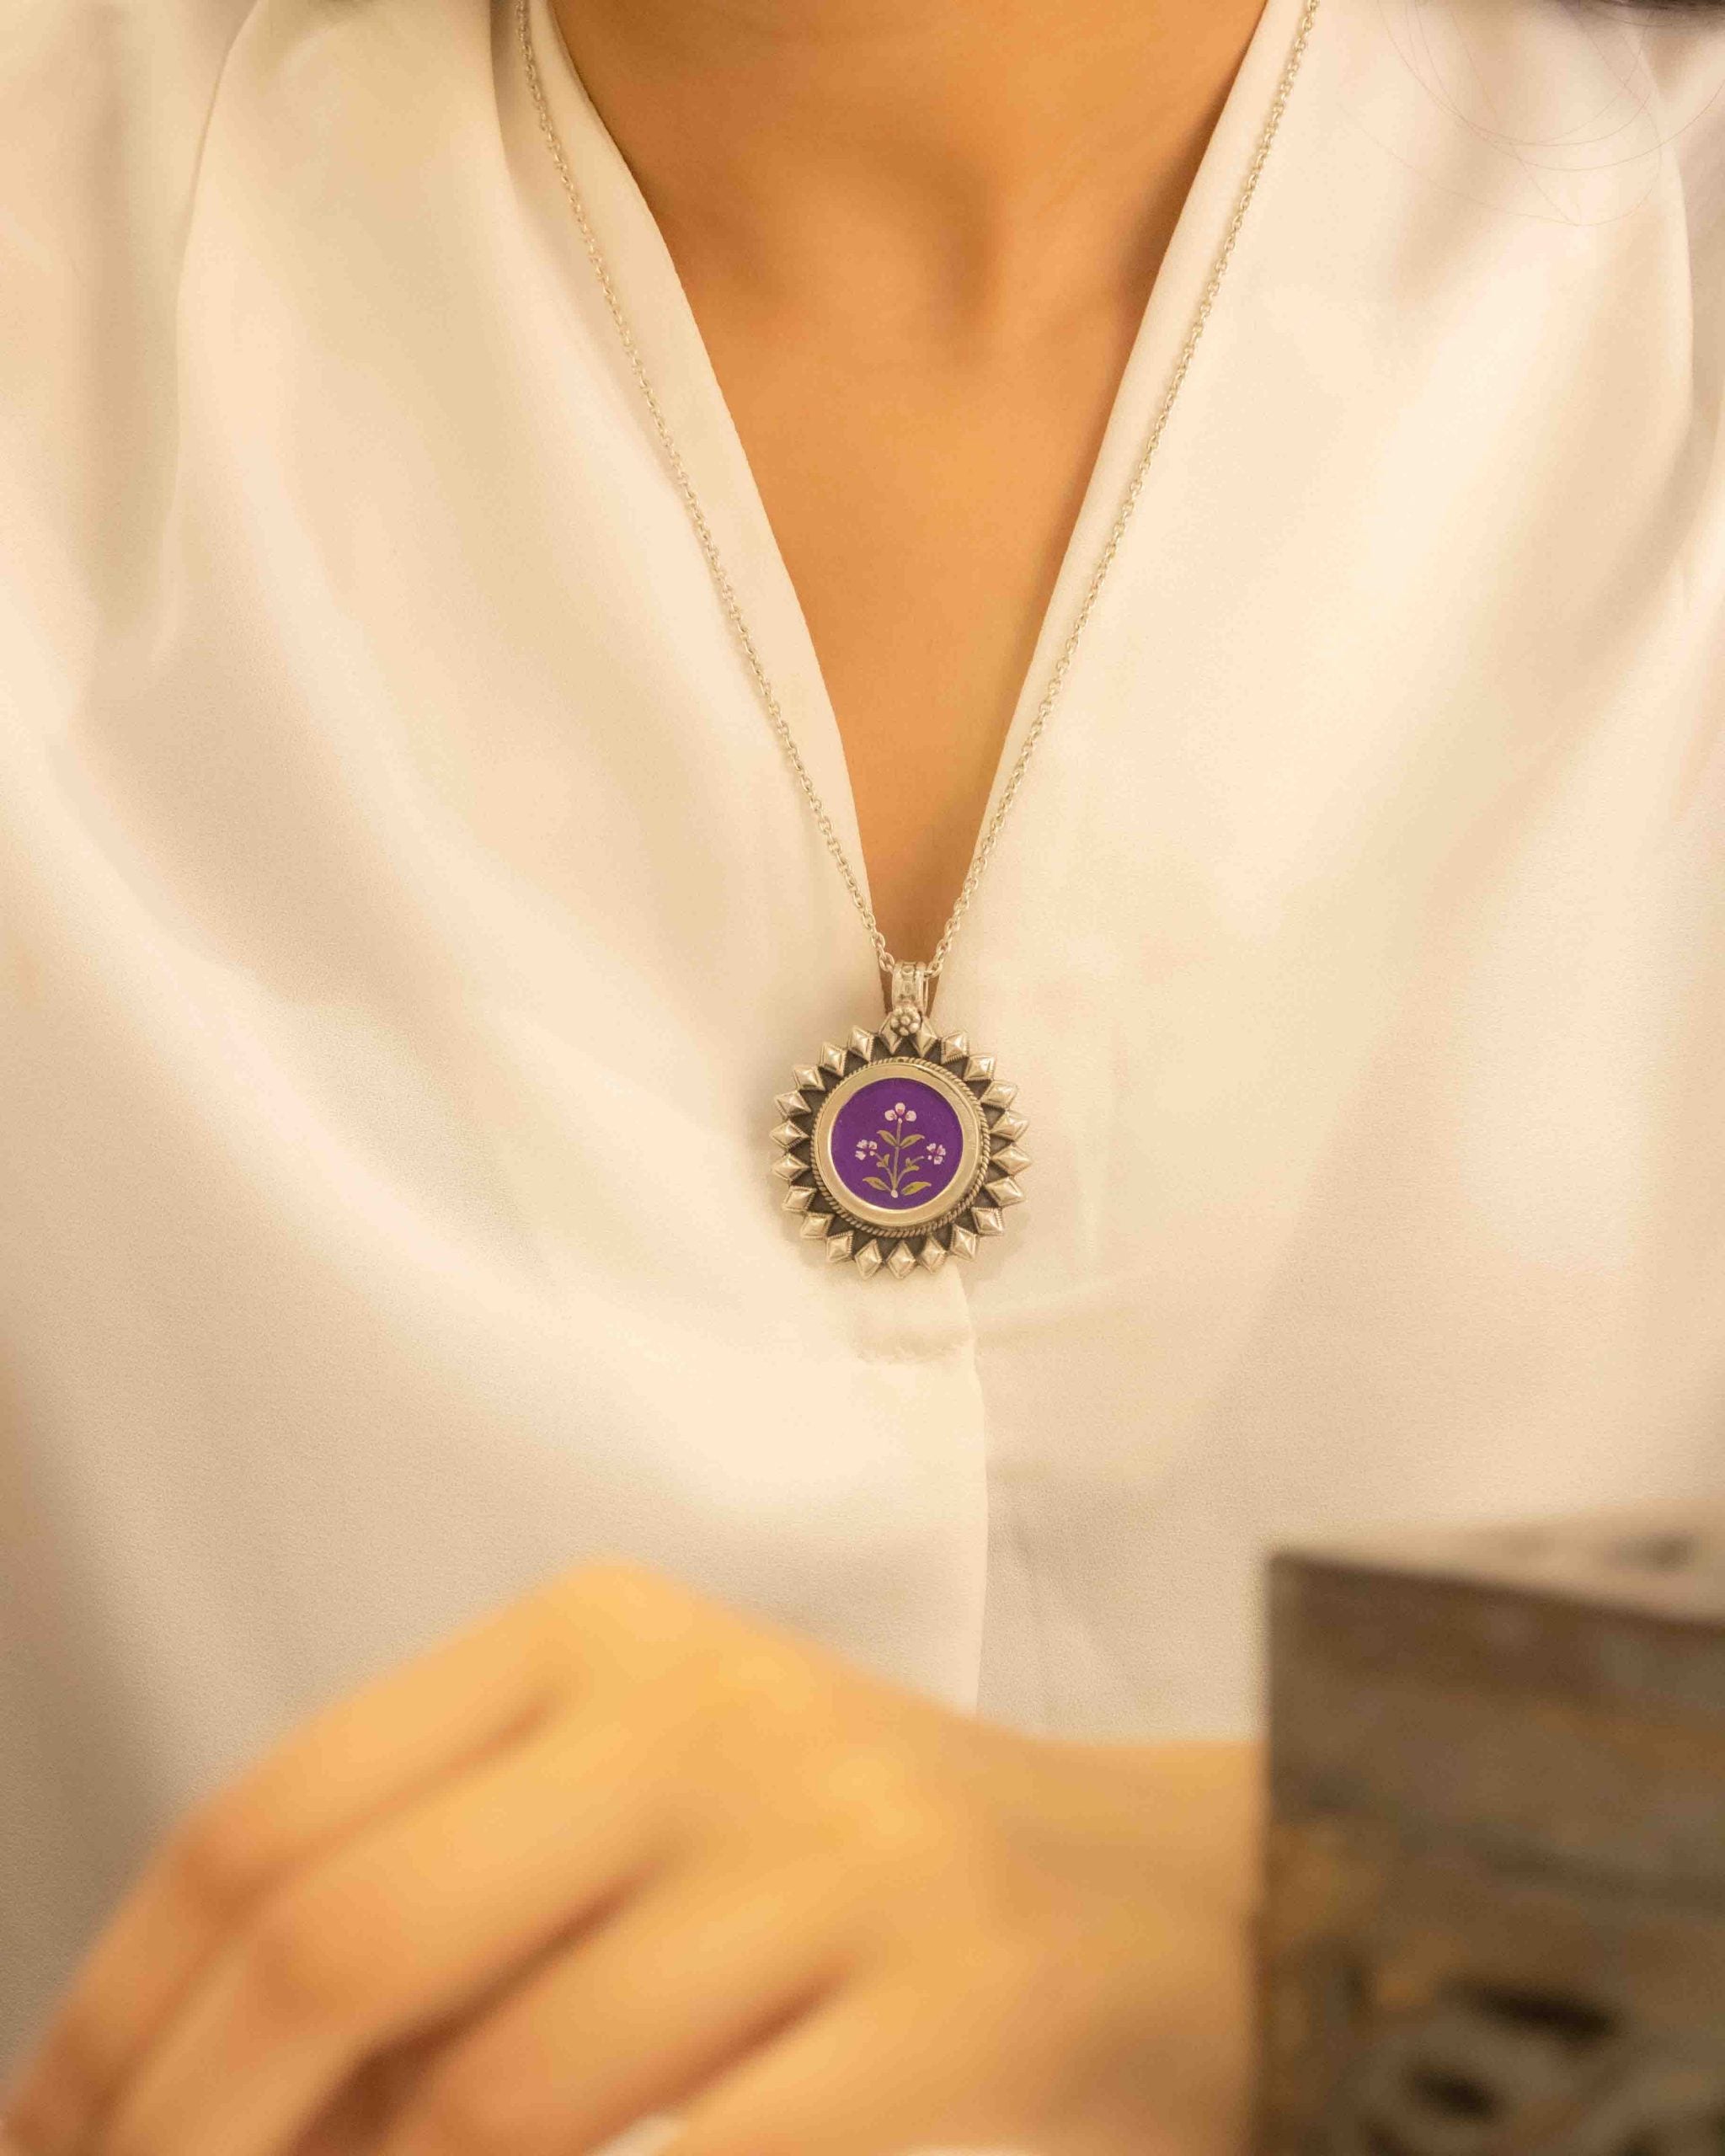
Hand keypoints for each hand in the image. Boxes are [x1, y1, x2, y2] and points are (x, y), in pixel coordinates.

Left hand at [1, 1564, 1261, 2155]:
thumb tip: (190, 2089)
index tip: (55, 2147)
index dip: (121, 2016)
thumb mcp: (634, 1805)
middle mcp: (705, 1712)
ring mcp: (833, 1854)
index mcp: (597, 1633)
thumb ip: (442, 1896)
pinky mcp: (945, 2005)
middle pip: (349, 1936)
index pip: (277, 1816)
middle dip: (193, 2136)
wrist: (1153, 1896)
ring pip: (496, 2092)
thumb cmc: (850, 1861)